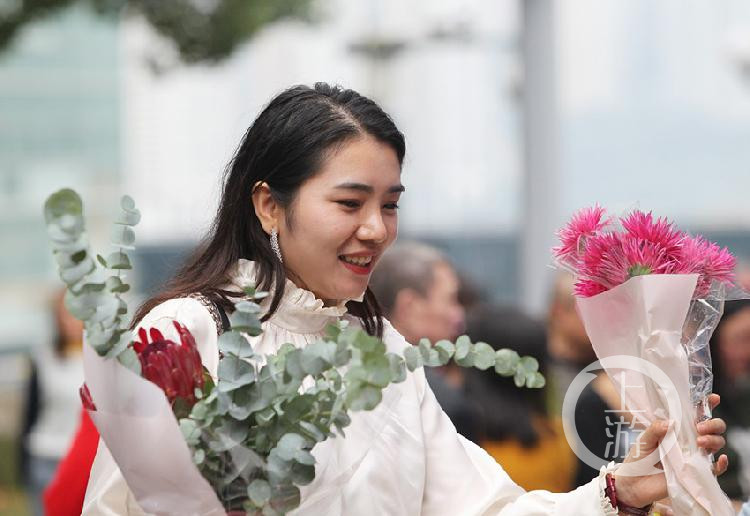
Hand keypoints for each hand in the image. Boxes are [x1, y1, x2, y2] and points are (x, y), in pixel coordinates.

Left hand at [614, 393, 728, 508]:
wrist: (633, 483)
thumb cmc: (638, 458)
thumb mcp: (643, 439)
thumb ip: (655, 429)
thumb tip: (672, 422)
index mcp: (677, 428)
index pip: (695, 414)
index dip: (707, 404)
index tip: (714, 398)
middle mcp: (688, 440)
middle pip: (712, 428)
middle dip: (712, 424)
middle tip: (699, 428)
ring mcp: (693, 456)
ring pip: (716, 444)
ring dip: (713, 440)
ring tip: (700, 442)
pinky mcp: (695, 473)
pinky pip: (715, 469)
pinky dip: (721, 464)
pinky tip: (720, 459)